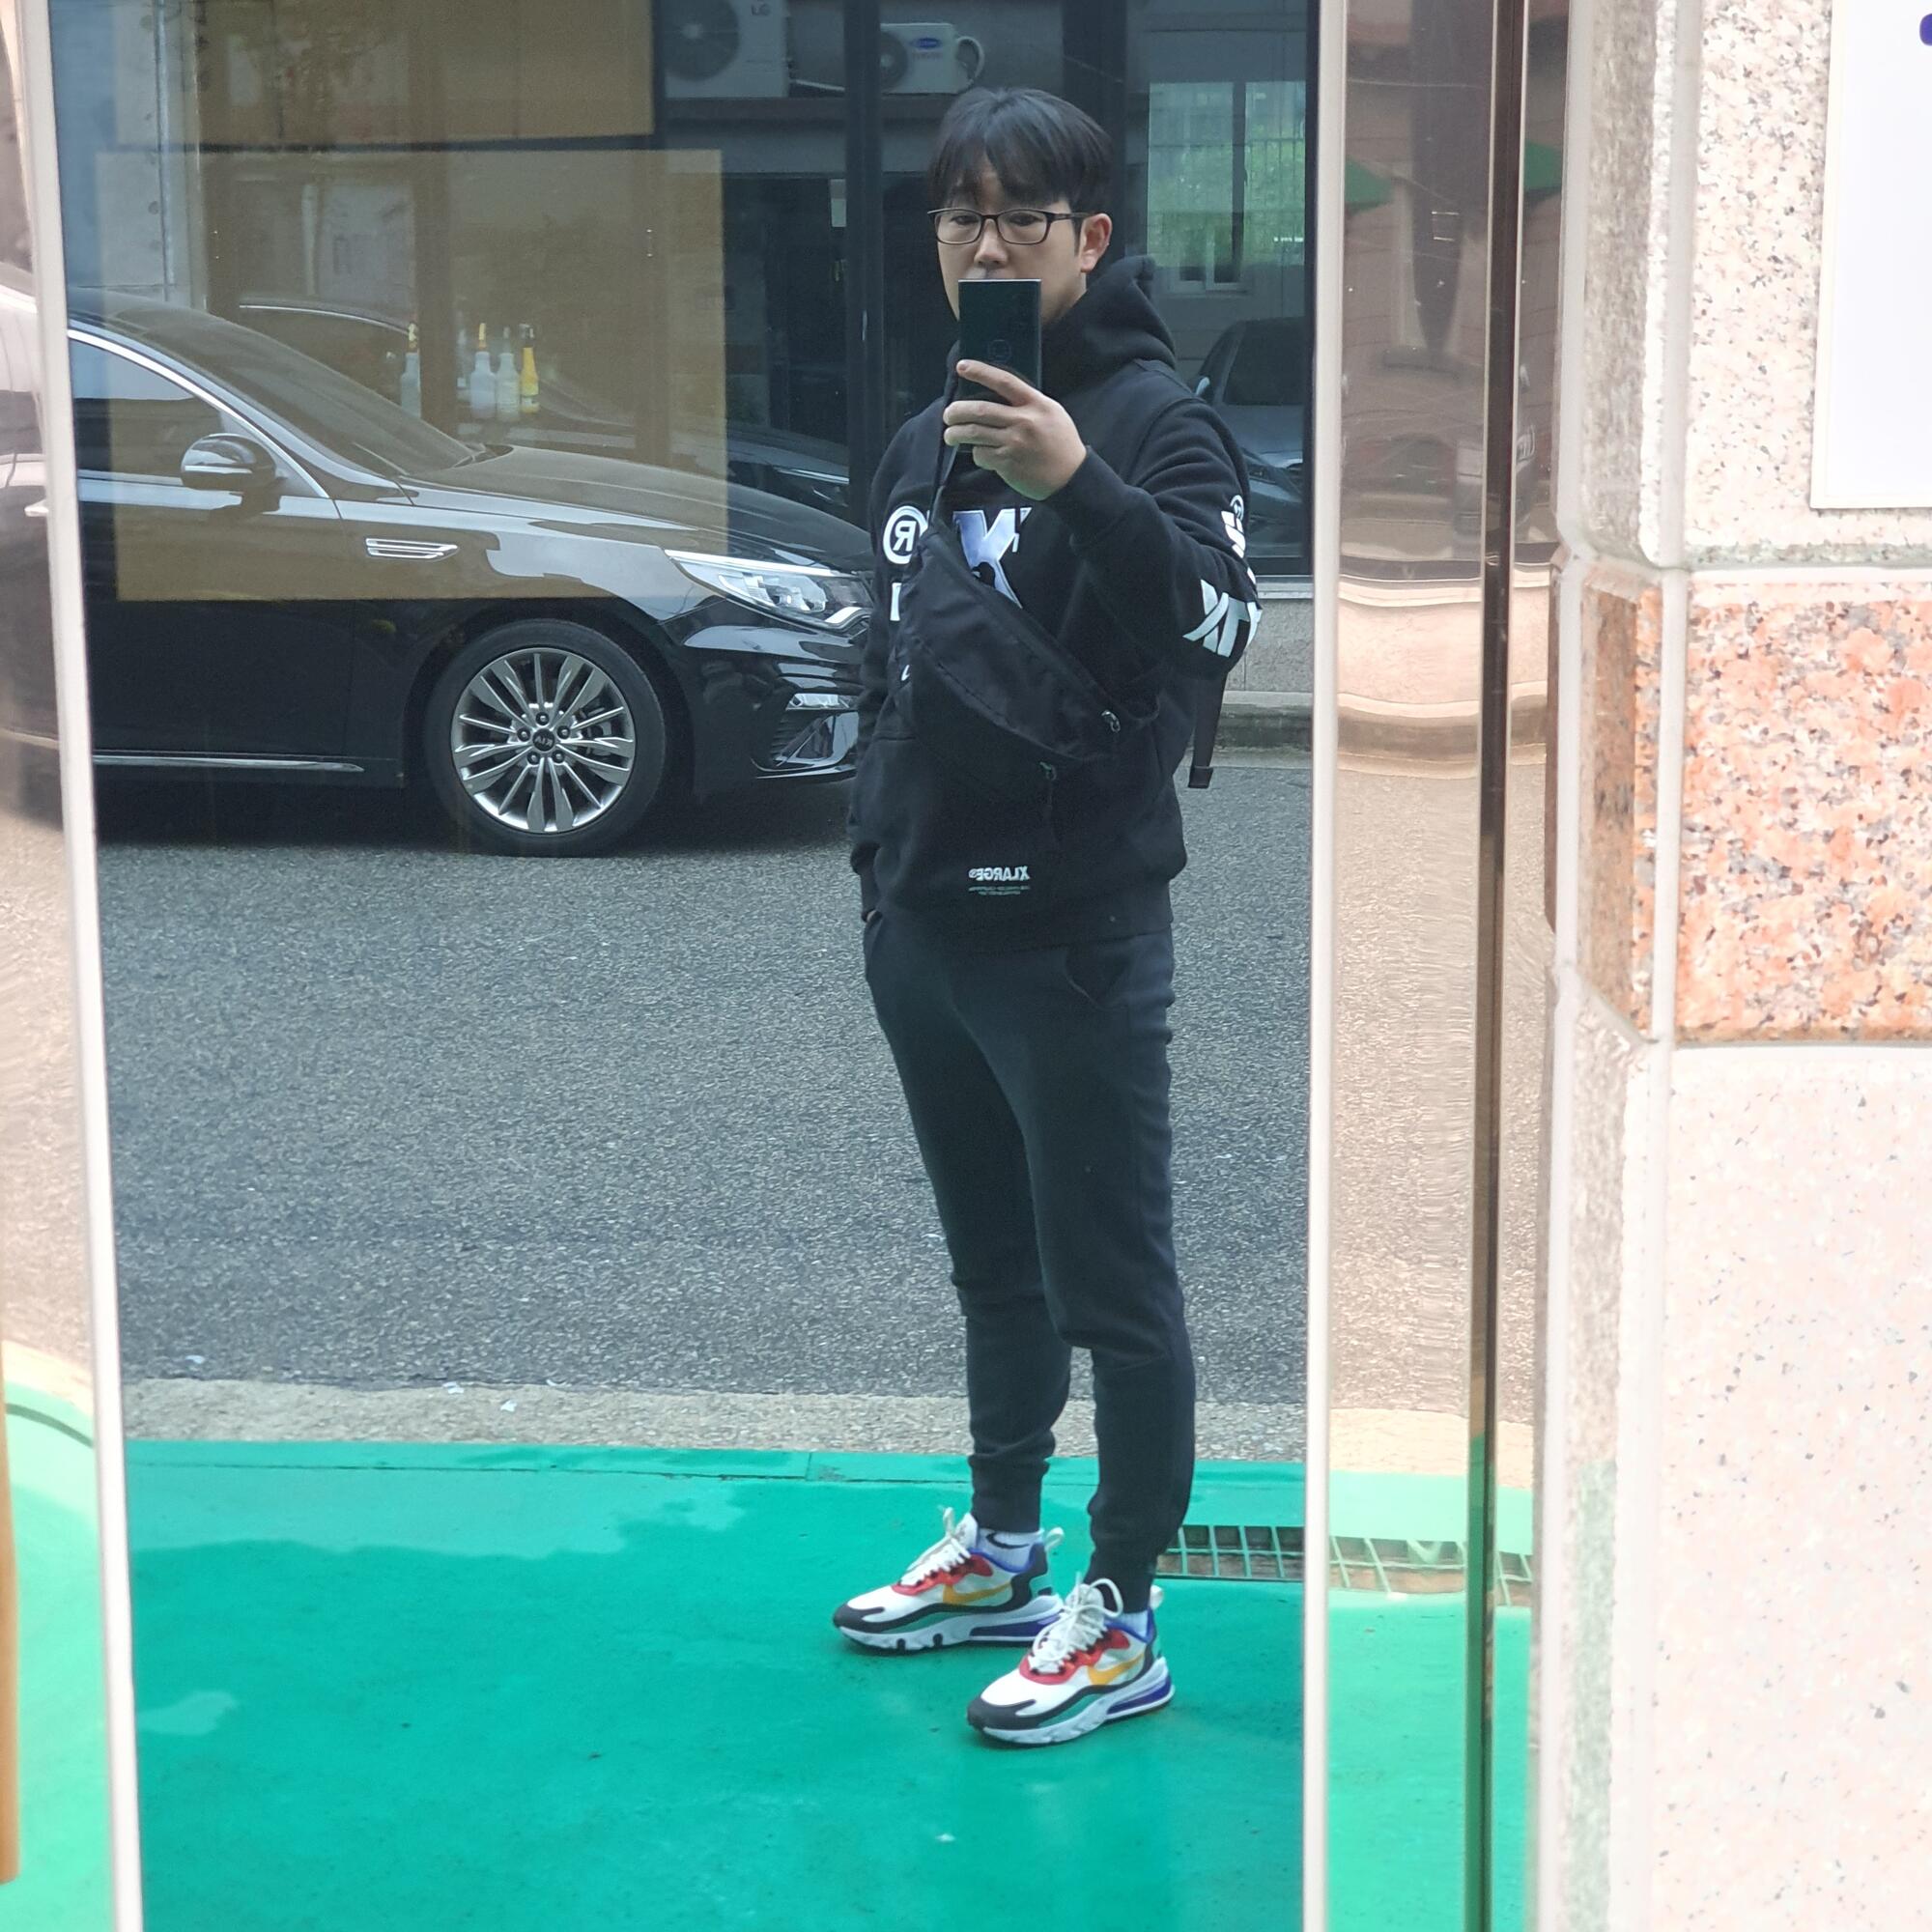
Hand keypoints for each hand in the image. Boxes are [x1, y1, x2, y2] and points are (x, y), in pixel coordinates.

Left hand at [943, 361, 1088, 500]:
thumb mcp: (1051, 413)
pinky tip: (979, 453)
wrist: (1071, 476)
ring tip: (950, 435)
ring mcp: (1014, 443)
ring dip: (956, 434)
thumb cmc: (1060, 444)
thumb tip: (997, 395)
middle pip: (980, 410)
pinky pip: (981, 455)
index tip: (962, 367)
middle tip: (948, 414)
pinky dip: (976, 453)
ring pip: (974, 433)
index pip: (1003, 381)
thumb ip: (1027, 403)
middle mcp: (1023, 421)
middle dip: (956, 411)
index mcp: (1035, 404)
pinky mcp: (1008, 464)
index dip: (980, 372)